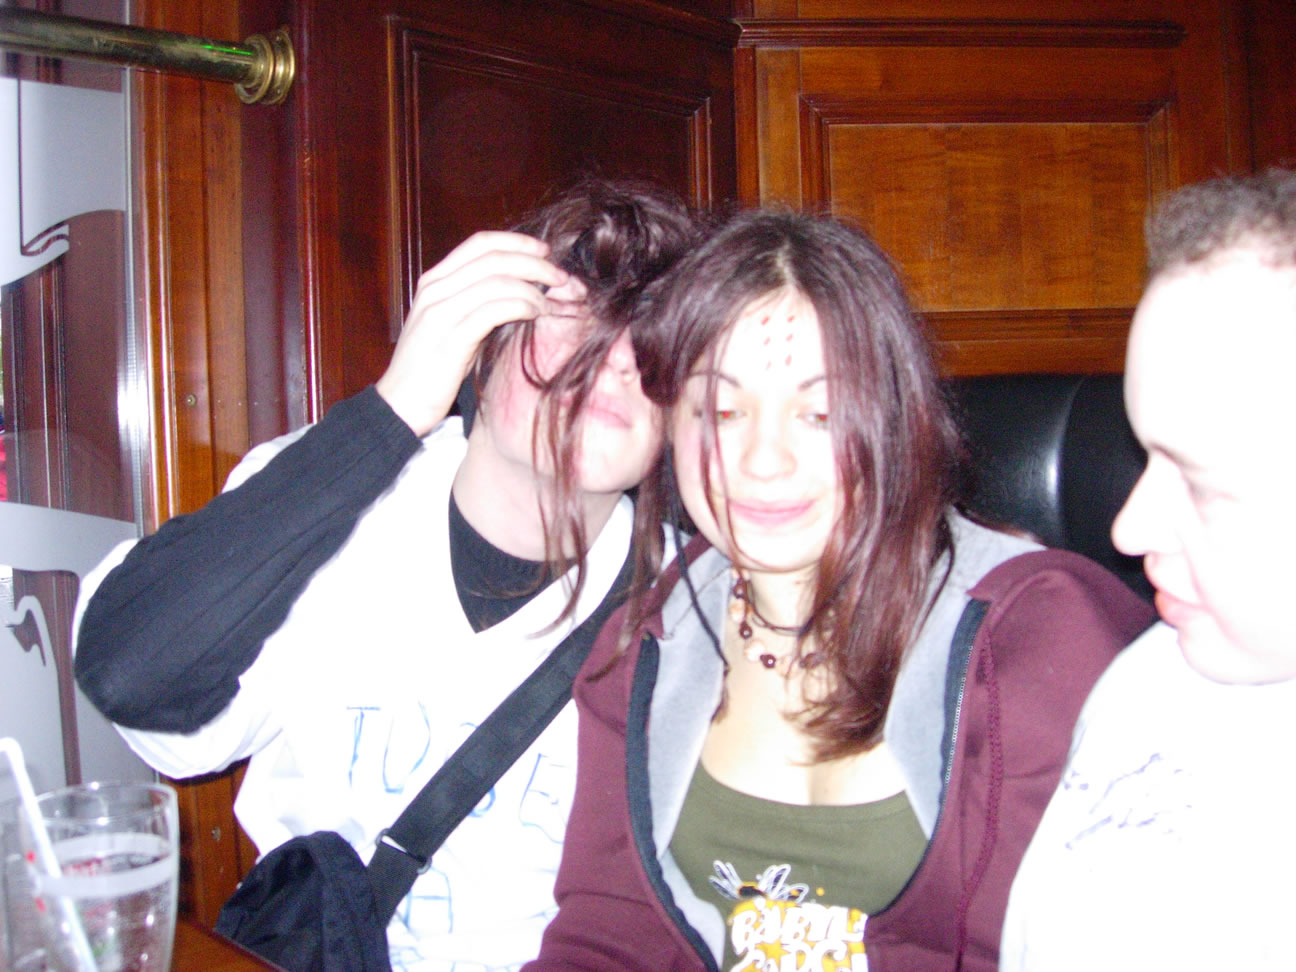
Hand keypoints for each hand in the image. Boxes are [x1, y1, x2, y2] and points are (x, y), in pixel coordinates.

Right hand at [376, 232, 570, 435]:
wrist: (400, 405)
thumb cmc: (432, 369)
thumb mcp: (453, 325)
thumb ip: (477, 303)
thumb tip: (521, 290)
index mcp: (434, 281)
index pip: (480, 243)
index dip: (517, 243)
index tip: (545, 252)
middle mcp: (435, 289)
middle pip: (495, 258)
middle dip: (535, 264)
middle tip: (562, 278)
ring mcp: (441, 312)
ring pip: (498, 281)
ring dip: (533, 289)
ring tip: (550, 303)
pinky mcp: (451, 338)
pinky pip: (495, 309)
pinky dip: (522, 307)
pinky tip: (535, 315)